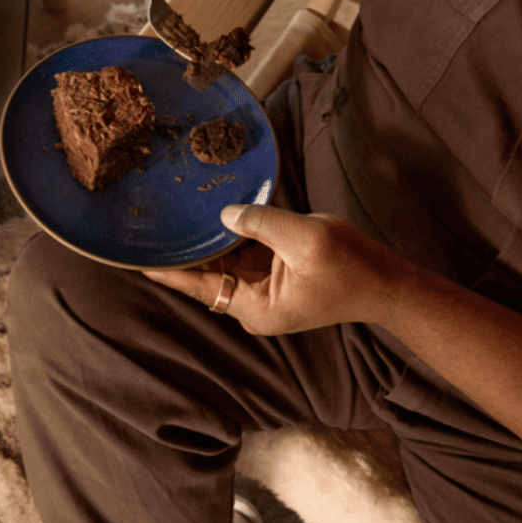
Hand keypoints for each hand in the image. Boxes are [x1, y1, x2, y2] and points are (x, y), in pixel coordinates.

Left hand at [143, 204, 413, 335]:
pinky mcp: (272, 276)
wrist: (388, 282)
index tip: (134, 258)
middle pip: (206, 274)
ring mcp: (262, 291)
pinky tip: (210, 214)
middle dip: (183, 249)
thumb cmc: (352, 267)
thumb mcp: (305, 238)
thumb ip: (261, 223)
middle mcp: (252, 305)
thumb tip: (224, 213)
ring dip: (206, 240)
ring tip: (171, 215)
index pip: (198, 287)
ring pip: (222, 262)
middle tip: (148, 224)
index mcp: (255, 308)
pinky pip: (241, 255)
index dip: (167, 270)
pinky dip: (229, 237)